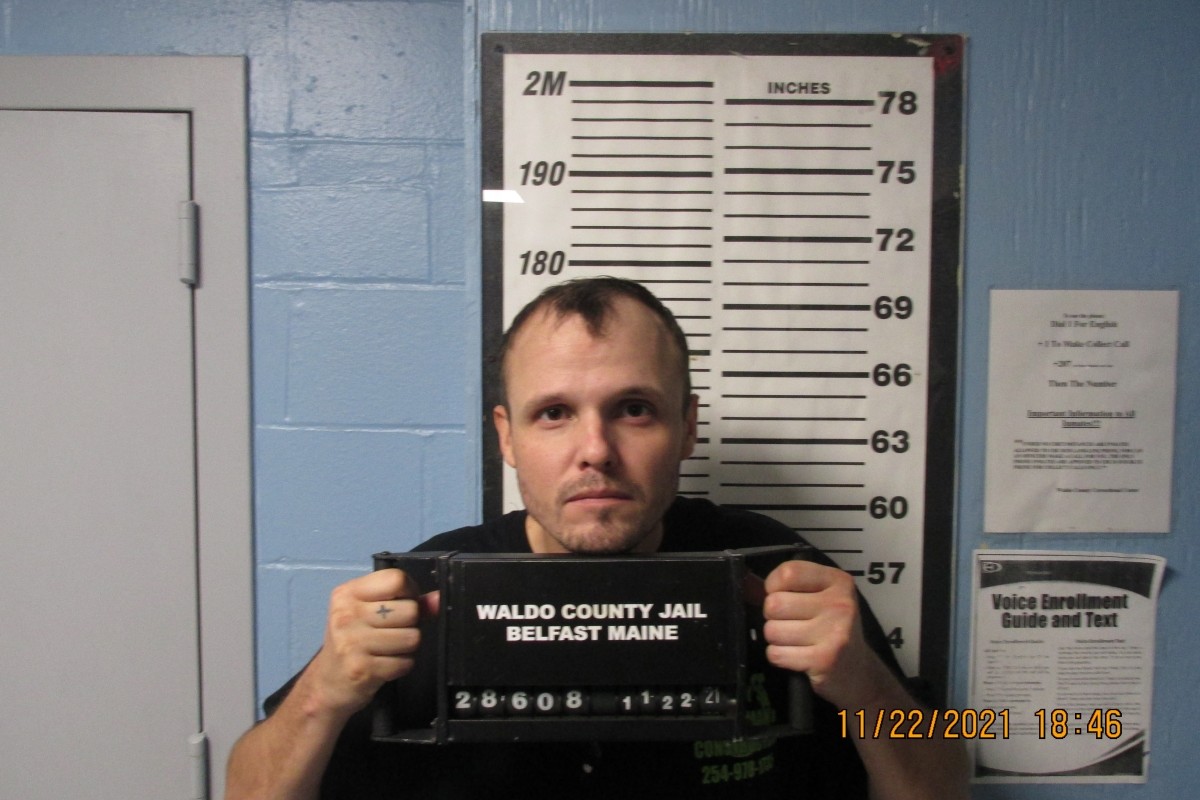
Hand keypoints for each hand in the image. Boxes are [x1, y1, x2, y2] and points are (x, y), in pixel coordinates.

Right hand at [304, 569, 439, 720]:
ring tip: (387, 649)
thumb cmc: (353, 641)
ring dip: (406, 647)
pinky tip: (384, 665)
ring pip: (412, 637)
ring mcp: (352, 642)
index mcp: (348, 593)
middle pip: (410, 610)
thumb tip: (438, 599)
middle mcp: (347, 614)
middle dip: (410, 624)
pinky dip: (401, 666)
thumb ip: (407, 601)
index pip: (396, 579)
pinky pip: (405, 662)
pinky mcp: (361, 669)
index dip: (409, 592)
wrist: (327, 684)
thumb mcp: (370, 613)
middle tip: (392, 632)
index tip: (402, 604)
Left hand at [761, 560, 891, 708]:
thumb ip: (783, 588)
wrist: (860, 674)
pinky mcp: (824, 660)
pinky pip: (776, 654)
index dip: (774, 586)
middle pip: (774, 603)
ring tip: (797, 643)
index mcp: (838, 581)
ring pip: (772, 630)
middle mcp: (839, 604)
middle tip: (792, 625)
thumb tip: (744, 580)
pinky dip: (780, 658)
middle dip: (773, 618)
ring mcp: (834, 632)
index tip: (783, 596)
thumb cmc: (832, 631)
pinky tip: (798, 657)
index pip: (788, 572)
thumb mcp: (817, 600)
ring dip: (777, 640)